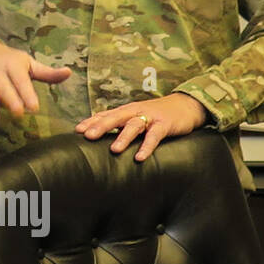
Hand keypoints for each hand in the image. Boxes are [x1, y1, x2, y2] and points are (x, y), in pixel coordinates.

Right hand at [0, 40, 71, 126]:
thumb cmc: (10, 61)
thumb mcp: (29, 63)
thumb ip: (47, 73)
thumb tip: (69, 72)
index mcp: (13, 66)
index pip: (21, 81)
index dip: (27, 93)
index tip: (34, 107)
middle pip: (3, 87)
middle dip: (10, 99)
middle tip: (18, 113)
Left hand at [75, 92, 208, 161]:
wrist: (186, 105)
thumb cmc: (156, 114)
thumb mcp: (135, 116)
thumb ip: (119, 124)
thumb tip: (97, 135)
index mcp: (126, 111)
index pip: (105, 115)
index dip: (91, 122)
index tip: (77, 131)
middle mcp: (135, 112)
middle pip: (115, 117)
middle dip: (101, 126)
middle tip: (88, 136)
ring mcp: (150, 117)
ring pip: (134, 126)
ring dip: (123, 137)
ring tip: (113, 150)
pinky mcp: (165, 125)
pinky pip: (155, 136)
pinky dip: (147, 146)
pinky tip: (139, 157)